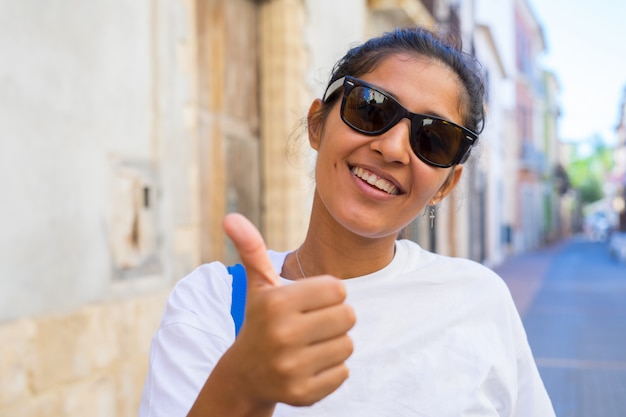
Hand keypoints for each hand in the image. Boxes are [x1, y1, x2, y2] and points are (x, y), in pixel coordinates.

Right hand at [222, 213, 355, 406]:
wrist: (246, 374)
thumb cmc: (261, 320)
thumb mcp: (258, 285)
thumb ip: (252, 249)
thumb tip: (229, 217)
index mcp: (276, 303)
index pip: (339, 289)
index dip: (329, 294)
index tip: (311, 302)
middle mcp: (282, 335)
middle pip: (348, 316)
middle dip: (335, 318)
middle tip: (312, 325)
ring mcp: (292, 368)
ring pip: (348, 345)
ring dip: (334, 344)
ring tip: (310, 345)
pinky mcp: (303, 394)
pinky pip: (343, 372)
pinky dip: (331, 369)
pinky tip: (309, 365)